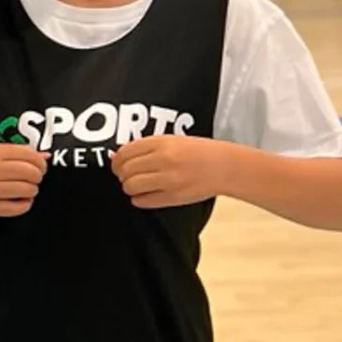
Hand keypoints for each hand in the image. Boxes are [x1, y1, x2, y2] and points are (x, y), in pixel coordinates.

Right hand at [0, 144, 47, 217]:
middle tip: (34, 176)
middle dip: (38, 175)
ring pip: (27, 190)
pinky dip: (25, 204)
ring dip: (32, 189)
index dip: (40, 161)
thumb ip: (15, 151)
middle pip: (30, 173)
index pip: (28, 155)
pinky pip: (17, 208)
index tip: (40, 164)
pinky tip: (21, 199)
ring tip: (26, 187)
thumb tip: (44, 156)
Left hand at [112, 136, 227, 209]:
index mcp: (162, 143)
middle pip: (125, 170)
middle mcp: (163, 160)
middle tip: (127, 175)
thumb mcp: (172, 140)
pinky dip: (139, 199)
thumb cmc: (199, 152)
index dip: (117, 160)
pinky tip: (146, 194)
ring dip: (129, 187)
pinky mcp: (172, 197)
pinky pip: (142, 201)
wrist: (224, 167)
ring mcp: (168, 180)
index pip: (125, 152)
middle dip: (122, 174)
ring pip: (130, 186)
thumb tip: (117, 156)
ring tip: (138, 185)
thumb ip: (145, 146)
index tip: (118, 163)